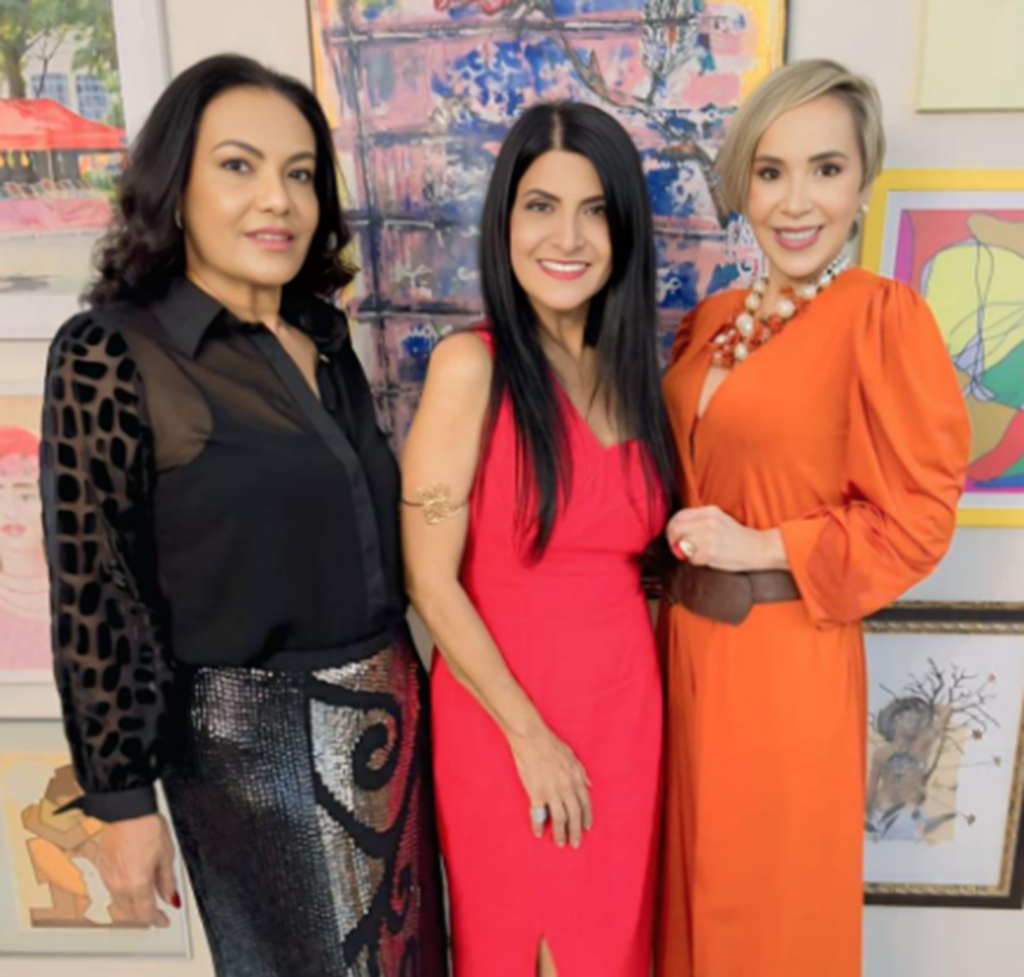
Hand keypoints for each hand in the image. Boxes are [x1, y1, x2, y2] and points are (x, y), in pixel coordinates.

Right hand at [95, 813, 179, 926]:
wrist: (125, 810)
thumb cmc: (146, 826)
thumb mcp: (166, 854)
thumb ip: (167, 880)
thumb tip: (170, 896)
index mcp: (137, 884)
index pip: (146, 913)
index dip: (156, 920)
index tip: (163, 920)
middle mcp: (119, 885)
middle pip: (130, 911)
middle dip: (143, 914)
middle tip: (156, 911)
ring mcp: (107, 877)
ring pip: (118, 901)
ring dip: (131, 904)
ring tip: (144, 897)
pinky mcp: (100, 867)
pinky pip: (111, 887)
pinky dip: (121, 891)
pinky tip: (130, 883)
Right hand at [508, 725, 592, 848]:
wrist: (532, 737)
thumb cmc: (551, 744)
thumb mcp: (573, 756)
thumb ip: (582, 773)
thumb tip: (590, 786)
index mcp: (576, 778)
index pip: (585, 804)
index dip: (586, 818)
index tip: (586, 829)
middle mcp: (566, 787)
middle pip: (574, 815)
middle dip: (576, 831)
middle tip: (575, 843)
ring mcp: (551, 791)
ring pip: (559, 819)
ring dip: (560, 833)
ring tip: (560, 843)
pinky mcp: (536, 793)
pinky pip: (538, 815)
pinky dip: (538, 826)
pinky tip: (538, 834)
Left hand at [666, 505, 777, 571]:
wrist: (757, 548)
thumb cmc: (737, 537)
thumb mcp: (719, 519)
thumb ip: (700, 520)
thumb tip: (679, 528)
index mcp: (709, 511)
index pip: (679, 515)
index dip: (672, 527)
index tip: (675, 536)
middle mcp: (707, 521)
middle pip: (675, 528)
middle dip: (673, 540)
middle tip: (678, 548)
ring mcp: (708, 536)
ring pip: (681, 543)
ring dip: (685, 552)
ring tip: (695, 554)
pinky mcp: (710, 552)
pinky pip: (691, 558)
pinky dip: (695, 561)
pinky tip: (705, 559)